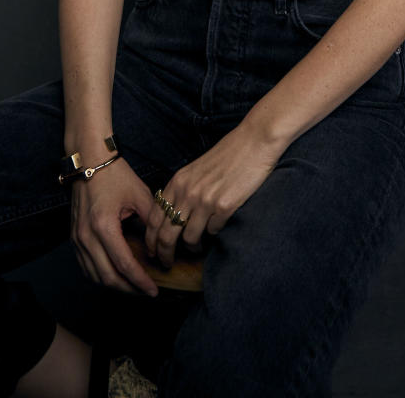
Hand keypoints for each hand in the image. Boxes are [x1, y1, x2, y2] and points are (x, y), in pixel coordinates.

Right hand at [70, 157, 158, 295]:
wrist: (89, 160)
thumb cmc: (115, 174)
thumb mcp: (140, 194)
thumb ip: (151, 220)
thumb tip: (160, 245)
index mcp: (104, 226)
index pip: (124, 265)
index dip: (140, 281)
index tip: (154, 290)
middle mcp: (86, 237)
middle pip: (107, 277)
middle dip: (129, 289)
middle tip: (146, 292)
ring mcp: (77, 239)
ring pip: (94, 276)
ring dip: (114, 286)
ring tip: (133, 287)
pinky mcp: (74, 237)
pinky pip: (85, 267)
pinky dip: (100, 276)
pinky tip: (114, 276)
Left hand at [145, 123, 278, 267]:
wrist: (254, 141)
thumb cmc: (228, 154)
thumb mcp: (196, 169)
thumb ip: (183, 189)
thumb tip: (174, 215)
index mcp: (178, 181)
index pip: (154, 217)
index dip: (150, 239)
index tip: (153, 250)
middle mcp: (188, 192)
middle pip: (166, 234)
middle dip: (164, 254)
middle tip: (167, 263)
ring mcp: (205, 200)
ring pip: (189, 238)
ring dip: (192, 248)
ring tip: (196, 249)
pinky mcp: (224, 207)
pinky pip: (213, 232)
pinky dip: (214, 234)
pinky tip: (217, 227)